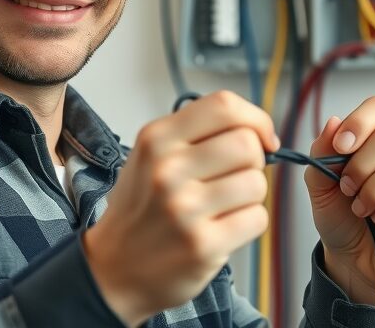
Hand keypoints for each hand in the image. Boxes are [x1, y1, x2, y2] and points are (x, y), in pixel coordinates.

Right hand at [84, 91, 279, 325]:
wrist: (113, 269)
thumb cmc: (141, 209)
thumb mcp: (152, 155)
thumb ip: (197, 134)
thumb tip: (260, 132)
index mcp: (157, 138)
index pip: (224, 106)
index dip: (256, 119)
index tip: (262, 137)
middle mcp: (168, 169)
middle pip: (247, 144)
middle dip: (253, 162)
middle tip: (233, 177)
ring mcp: (185, 208)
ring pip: (256, 183)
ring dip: (249, 196)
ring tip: (223, 206)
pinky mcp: (203, 245)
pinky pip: (256, 218)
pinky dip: (248, 223)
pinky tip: (223, 227)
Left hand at [304, 96, 374, 306]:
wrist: (353, 257)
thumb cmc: (342, 216)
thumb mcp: (319, 183)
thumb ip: (322, 152)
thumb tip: (333, 122)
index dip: (358, 123)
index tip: (339, 148)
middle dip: (359, 167)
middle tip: (348, 189)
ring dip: (372, 191)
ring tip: (362, 208)